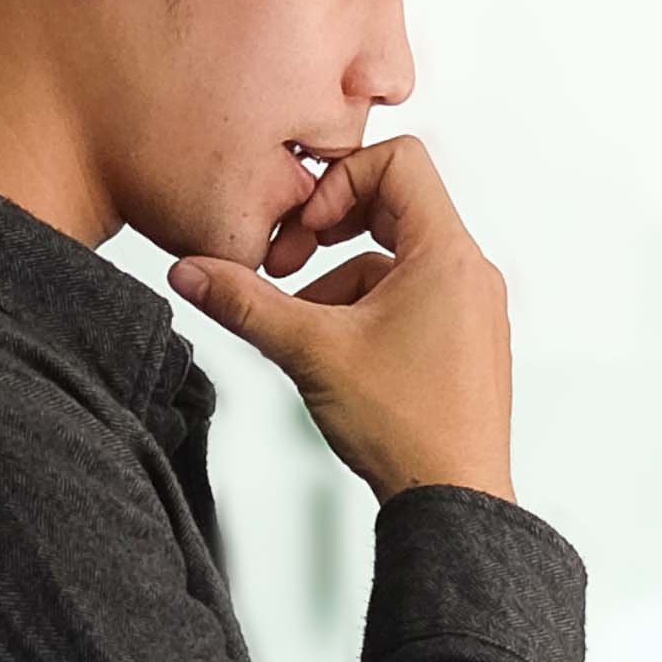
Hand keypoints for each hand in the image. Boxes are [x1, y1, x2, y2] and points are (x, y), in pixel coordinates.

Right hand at [167, 133, 515, 502]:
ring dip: (339, 279)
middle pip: (395, 205)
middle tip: (287, 263)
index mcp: (449, 255)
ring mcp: (472, 308)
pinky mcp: (464, 340)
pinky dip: (365, 309)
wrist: (454, 500)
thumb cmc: (406, 427)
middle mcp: (471, 272)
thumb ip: (244, 301)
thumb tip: (189, 270)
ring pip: (393, 259)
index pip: (401, 161)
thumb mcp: (310, 351)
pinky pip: (410, 296)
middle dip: (330, 228)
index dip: (340, 179)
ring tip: (305, 329)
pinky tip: (334, 353)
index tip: (305, 227)